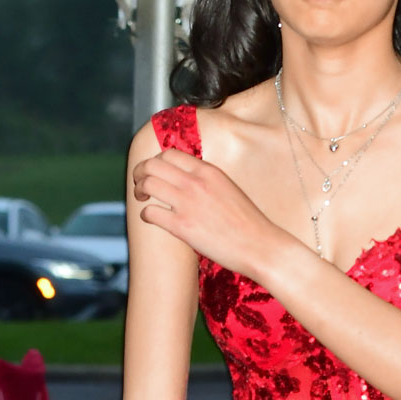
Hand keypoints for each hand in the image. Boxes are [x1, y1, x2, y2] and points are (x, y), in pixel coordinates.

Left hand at [132, 147, 283, 279]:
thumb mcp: (228, 188)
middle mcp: (195, 183)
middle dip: (140, 172)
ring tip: (142, 198)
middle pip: (152, 165)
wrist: (260, 245)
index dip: (156, 161)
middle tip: (141, 184)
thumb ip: (206, 180)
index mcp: (208, 171)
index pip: (169, 154)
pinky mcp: (182, 227)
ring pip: (147, 184)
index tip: (155, 172)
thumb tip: (187, 179)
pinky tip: (151, 219)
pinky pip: (150, 213)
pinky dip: (145, 214)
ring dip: (139, 190)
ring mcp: (187, 204)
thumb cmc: (248, 222)